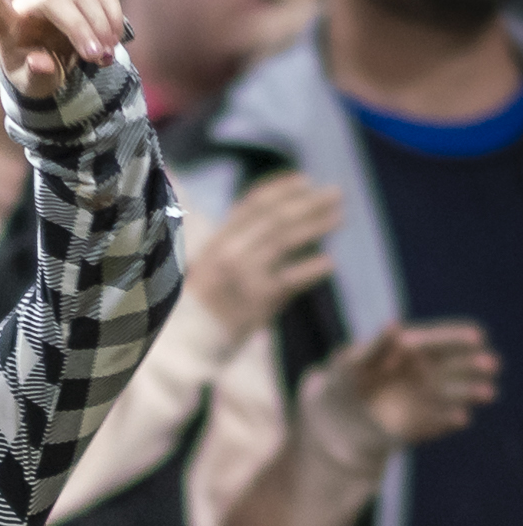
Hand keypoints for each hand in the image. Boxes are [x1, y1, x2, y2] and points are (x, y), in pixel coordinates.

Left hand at [0, 0, 125, 91]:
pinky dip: (114, 18)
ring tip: (106, 58)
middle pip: (57, 1)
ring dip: (102, 27)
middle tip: (96, 57)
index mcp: (11, 24)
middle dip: (80, 28)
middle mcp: (35, 1)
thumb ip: (35, 76)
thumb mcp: (32, 85)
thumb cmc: (37, 73)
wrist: (59, 63)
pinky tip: (114, 42)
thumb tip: (41, 64)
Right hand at [186, 174, 341, 344]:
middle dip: (307, 202)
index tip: (305, 180)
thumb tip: (277, 222)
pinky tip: (329, 264)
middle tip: (335, 193)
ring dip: (315, 226)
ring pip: (285, 241)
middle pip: (275, 218)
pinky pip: (290, 280)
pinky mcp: (256, 302)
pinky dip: (311, 270)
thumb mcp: (209, 266)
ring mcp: (243, 276)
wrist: (186, 344)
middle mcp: (229, 253)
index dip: (281, 190)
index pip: (252, 205)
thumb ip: (236, 244)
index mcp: (217, 241)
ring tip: (338, 217)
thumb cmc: (202, 306)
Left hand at [324, 321, 497, 448]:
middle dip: (473, 365)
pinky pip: (437, 423)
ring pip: (453, 394)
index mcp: (411, 351)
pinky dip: (448, 421)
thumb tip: (395, 325)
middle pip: (454, 366)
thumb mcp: (351, 362)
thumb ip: (375, 347)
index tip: (477, 337)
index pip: (440, 341)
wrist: (332, 422)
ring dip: (470, 393)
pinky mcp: (419, 425)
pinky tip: (461, 419)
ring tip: (487, 392)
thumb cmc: (342, 383)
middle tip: (490, 364)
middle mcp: (423, 373)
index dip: (458, 339)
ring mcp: (424, 399)